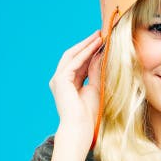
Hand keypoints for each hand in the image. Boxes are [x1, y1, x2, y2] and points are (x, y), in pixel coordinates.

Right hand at [49, 31, 102, 150]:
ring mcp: (58, 79)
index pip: (80, 62)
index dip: (90, 51)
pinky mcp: (60, 80)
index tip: (103, 41)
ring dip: (86, 45)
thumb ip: (96, 72)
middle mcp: (60, 79)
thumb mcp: (96, 87)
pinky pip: (74, 62)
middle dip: (87, 44)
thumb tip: (101, 56)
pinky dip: (85, 53)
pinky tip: (96, 46)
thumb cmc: (89, 113)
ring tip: (99, 36)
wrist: (81, 127)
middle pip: (73, 56)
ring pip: (72, 56)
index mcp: (68, 83)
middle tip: (100, 33)